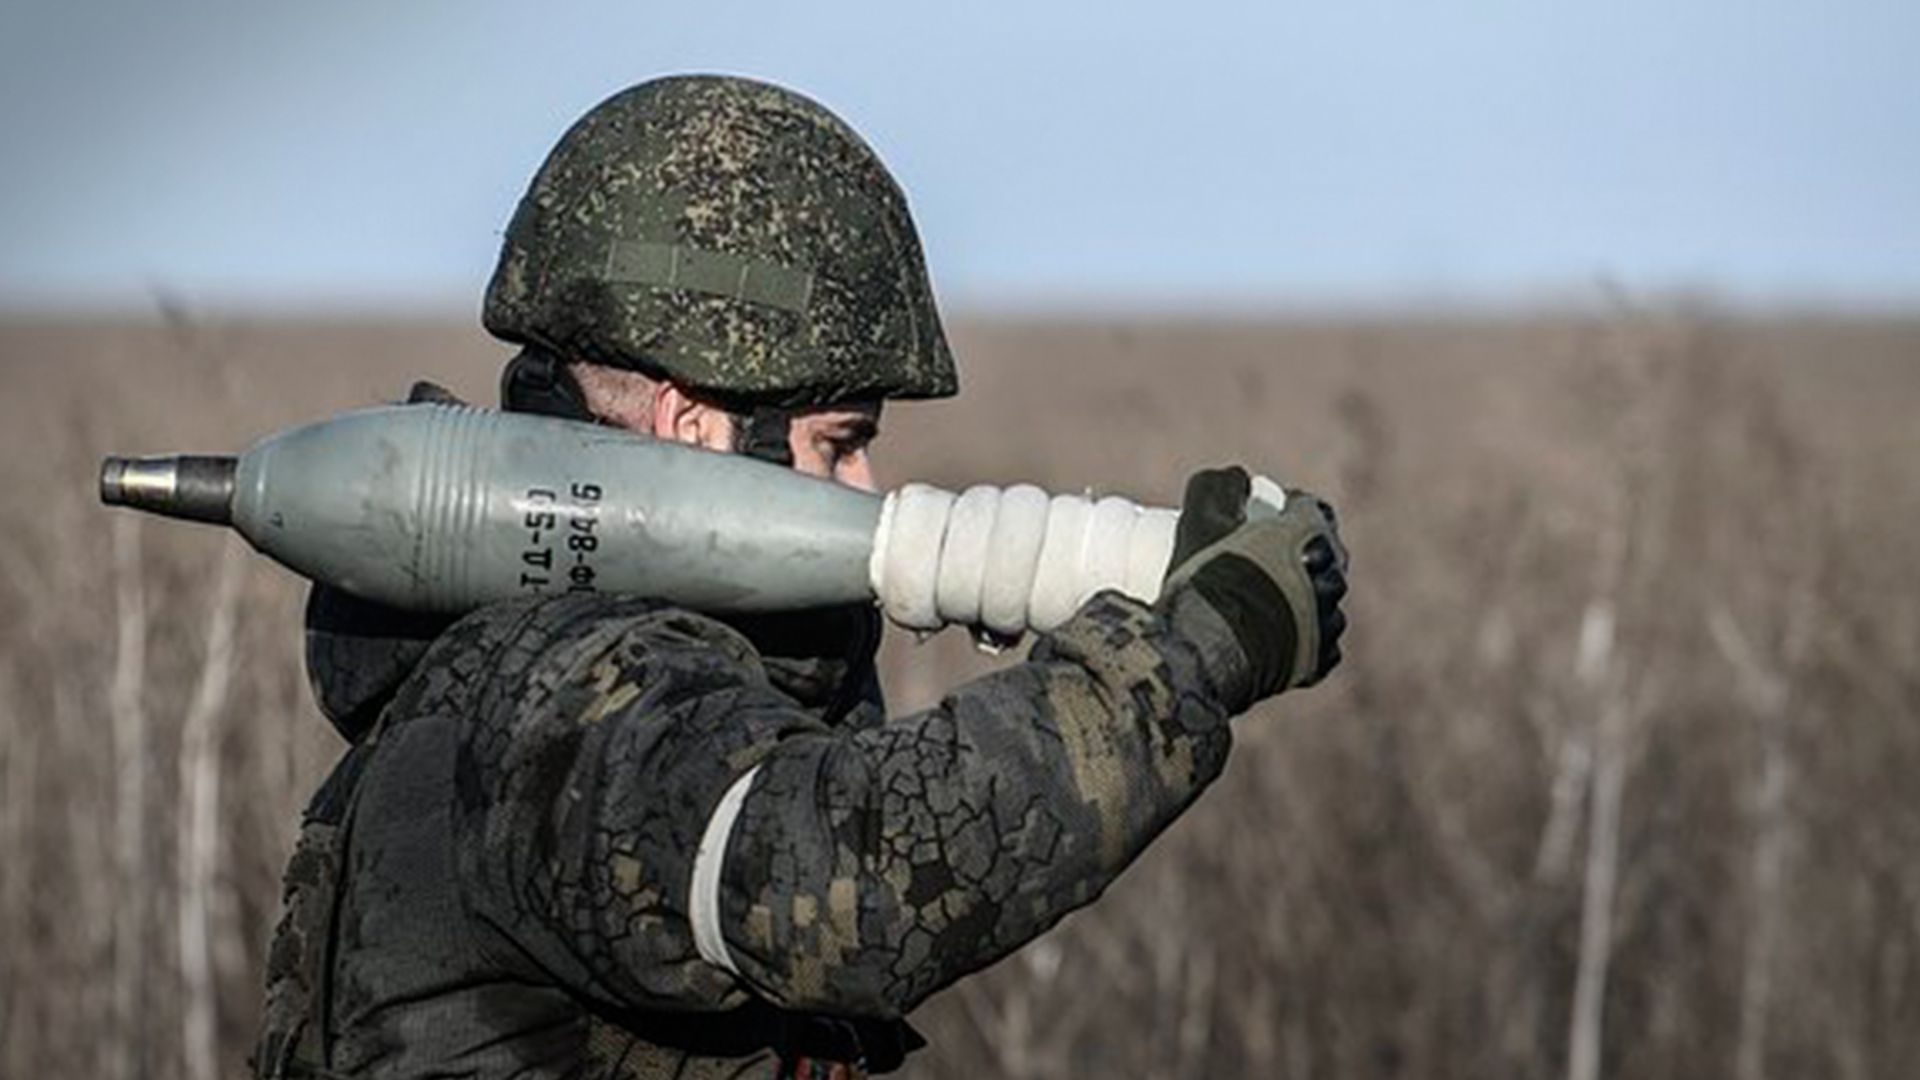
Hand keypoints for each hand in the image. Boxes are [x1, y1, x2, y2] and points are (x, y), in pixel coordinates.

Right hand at [1163, 466, 1348, 698]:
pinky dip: (1301, 637)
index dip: (1289, 509)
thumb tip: (1237, 479)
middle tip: (1260, 561)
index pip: (1312, 510)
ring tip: (1265, 602)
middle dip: (1300, 553)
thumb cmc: (1205, 580)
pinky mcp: (1319, 661)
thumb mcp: (1199, 516)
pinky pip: (1317, 643)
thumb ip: (1217, 485)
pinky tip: (1276, 635)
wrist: (1205, 653)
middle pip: (1322, 556)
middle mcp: (1330, 578)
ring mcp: (1327, 623)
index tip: (1262, 517)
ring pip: (1322, 601)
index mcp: (1312, 536)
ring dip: (1303, 597)